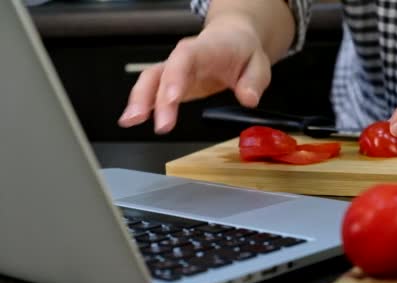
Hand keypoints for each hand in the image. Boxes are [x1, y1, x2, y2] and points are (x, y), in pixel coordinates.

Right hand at [118, 15, 271, 133]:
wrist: (233, 39)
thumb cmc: (242, 52)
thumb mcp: (259, 65)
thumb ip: (254, 82)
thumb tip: (248, 99)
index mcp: (206, 49)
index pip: (186, 58)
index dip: (176, 77)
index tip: (173, 98)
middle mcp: (185, 57)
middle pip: (162, 72)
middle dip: (155, 97)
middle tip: (160, 124)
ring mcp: (175, 69)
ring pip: (150, 80)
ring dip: (140, 101)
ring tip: (132, 121)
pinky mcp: (171, 81)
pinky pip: (151, 89)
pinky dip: (141, 104)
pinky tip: (132, 120)